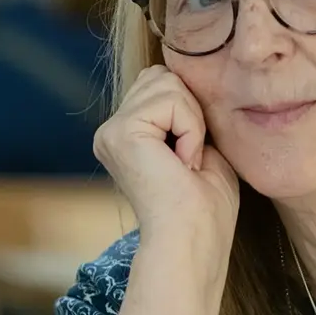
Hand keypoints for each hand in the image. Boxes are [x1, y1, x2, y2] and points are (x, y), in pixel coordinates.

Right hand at [93, 66, 239, 259]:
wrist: (194, 241)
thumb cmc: (205, 208)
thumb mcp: (200, 147)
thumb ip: (187, 111)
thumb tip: (186, 73)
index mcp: (127, 136)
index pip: (162, 84)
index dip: (191, 113)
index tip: (191, 160)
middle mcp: (111, 132)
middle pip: (163, 76)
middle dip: (192, 112)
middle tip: (190, 161)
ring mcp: (110, 131)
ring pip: (168, 82)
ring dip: (193, 122)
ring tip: (186, 163)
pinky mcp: (119, 132)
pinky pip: (171, 100)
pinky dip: (190, 129)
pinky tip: (182, 163)